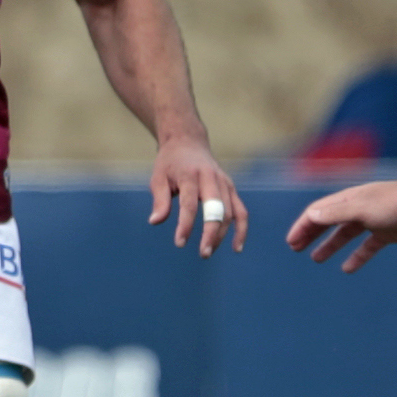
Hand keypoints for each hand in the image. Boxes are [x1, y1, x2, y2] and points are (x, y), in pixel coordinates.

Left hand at [146, 136, 244, 254]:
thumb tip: (155, 222)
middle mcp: (211, 179)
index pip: (190, 204)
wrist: (188, 143)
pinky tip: (236, 247)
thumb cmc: (170, 163)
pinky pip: (241, 211)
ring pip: (230, 212)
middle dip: (211, 233)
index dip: (186, 225)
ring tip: (208, 251)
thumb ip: (160, 200)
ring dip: (222, 235)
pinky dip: (241, 229)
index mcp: (190, 175)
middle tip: (203, 253)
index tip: (180, 243)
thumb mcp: (158, 178)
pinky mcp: (232, 188)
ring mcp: (225, 183)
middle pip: (216, 209)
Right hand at [287, 178, 396, 272]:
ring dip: (329, 246)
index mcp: (349, 200)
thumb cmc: (396, 204)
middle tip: (295, 248)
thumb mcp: (362, 208)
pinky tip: (348, 269)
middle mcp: (357, 209)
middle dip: (310, 234)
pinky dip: (356, 257)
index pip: (318, 212)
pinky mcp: (386, 234)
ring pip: (345, 235)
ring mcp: (372, 221)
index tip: (292, 241)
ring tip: (316, 259)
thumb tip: (311, 216)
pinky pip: (367, 247)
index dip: (302, 225)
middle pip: (328, 222)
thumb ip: (336, 213)